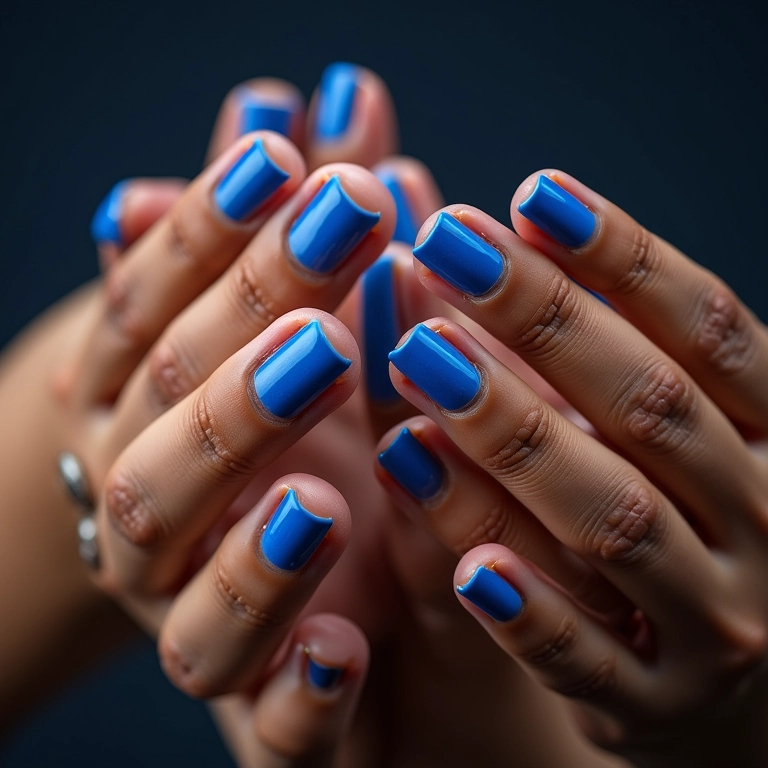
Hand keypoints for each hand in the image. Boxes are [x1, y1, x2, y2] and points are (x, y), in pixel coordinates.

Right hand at [0, 63, 404, 733]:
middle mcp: (154, 514)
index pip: (156, 316)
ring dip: (252, 550)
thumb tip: (314, 96)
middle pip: (169, 446)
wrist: (291, 574)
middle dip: (241, 361)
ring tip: (322, 495)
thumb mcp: (303, 316)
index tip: (284, 153)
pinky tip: (347, 648)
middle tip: (331, 275)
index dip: (211, 234)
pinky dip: (298, 694)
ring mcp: (202, 618)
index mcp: (149, 412)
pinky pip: (267, 730)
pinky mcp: (271, 716)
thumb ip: (301, 222)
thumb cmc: (297, 423)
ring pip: (195, 600)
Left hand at [379, 170, 767, 765]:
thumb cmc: (683, 520)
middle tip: (445, 247)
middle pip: (651, 405)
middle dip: (545, 320)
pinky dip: (525, 607)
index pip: (708, 328)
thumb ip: (591, 347)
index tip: (533, 194)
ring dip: (513, 439)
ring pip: (612, 522)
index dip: (624, 255)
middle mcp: (765, 520)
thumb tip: (475, 241)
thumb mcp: (664, 430)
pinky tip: (460, 557)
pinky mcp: (653, 707)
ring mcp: (718, 621)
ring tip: (415, 360)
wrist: (728, 681)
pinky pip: (583, 659)